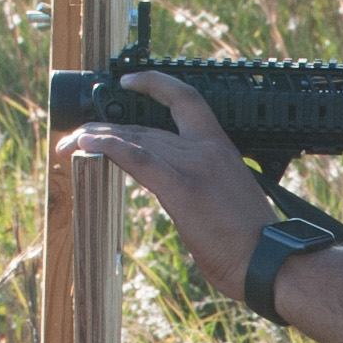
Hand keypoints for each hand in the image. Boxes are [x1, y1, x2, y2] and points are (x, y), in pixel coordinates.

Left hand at [62, 73, 275, 301]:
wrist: (272, 262)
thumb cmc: (256, 245)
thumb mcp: (231, 201)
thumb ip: (204, 186)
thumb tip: (183, 194)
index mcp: (222, 148)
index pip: (186, 100)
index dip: (155, 85)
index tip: (129, 81)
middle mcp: (205, 149)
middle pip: (145, 128)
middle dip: (106, 130)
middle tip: (78, 135)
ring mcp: (193, 166)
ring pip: (135, 139)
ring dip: (96, 139)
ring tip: (70, 142)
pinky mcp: (181, 188)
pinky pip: (137, 158)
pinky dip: (108, 146)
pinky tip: (86, 144)